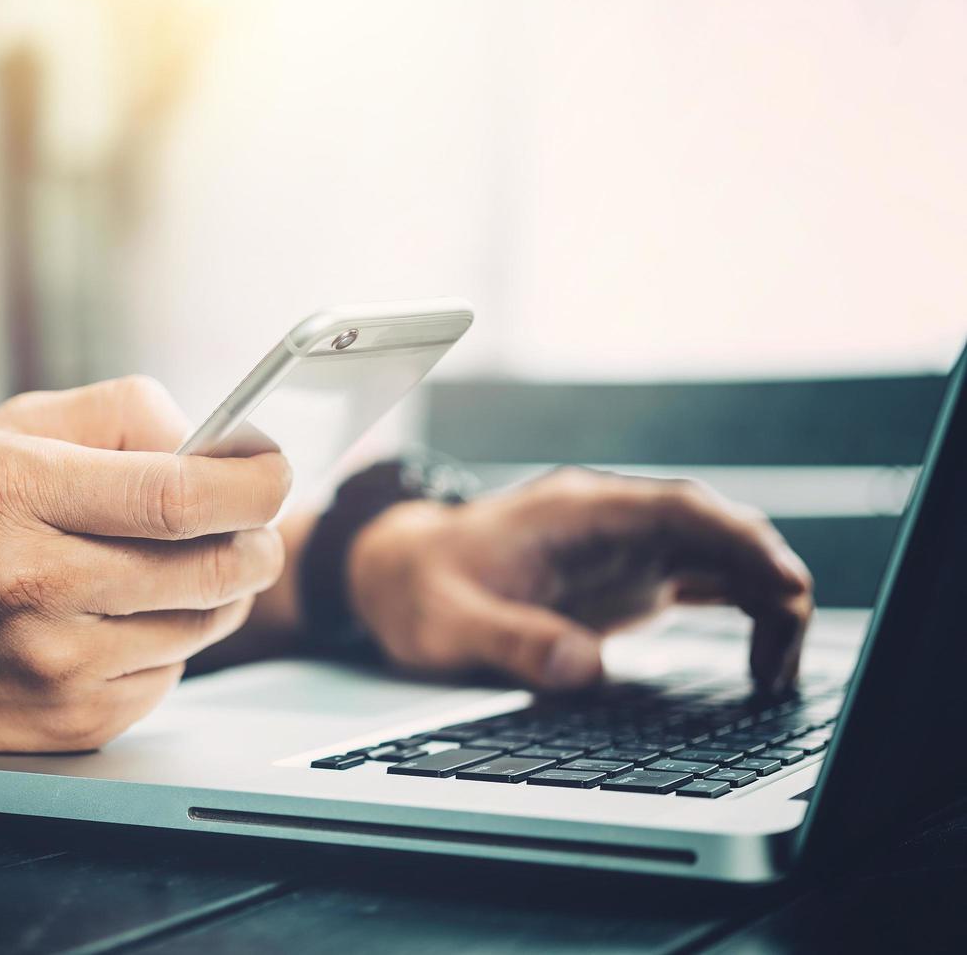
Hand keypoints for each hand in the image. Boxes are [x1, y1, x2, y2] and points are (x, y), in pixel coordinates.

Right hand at [0, 376, 290, 751]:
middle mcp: (31, 584)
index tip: (279, 471)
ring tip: (183, 565)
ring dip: (219, 591)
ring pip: (204, 625)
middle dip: (256, 541)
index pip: (177, 496)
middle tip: (254, 525)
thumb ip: (125, 414)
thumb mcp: (16, 428)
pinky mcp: (72, 723)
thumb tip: (224, 445)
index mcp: (14, 491)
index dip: (254, 484)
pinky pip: (171, 673)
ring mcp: (53, 666)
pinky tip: (125, 618)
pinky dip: (171, 640)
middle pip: (210, 569)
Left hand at [346, 467, 813, 693]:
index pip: (676, 508)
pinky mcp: (624, 578)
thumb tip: (584, 667)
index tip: (782, 582)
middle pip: (712, 529)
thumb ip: (511, 640)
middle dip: (766, 576)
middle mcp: (609, 521)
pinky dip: (741, 609)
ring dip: (761, 597)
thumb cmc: (418, 589)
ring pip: (717, 555)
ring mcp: (622, 547)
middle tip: (785, 652)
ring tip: (776, 672)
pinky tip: (762, 655)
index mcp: (574, 512)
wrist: (395, 575)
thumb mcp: (448, 623)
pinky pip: (702, 580)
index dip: (736, 540)